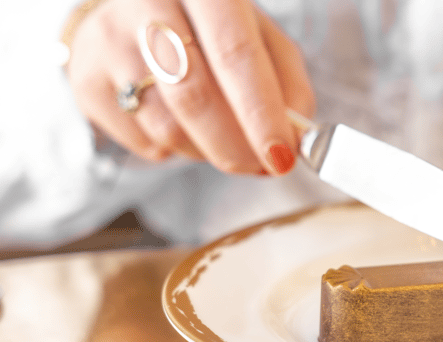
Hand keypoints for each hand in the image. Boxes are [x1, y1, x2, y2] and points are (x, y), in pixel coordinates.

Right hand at [66, 0, 313, 174]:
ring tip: (225, 140)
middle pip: (195, 96)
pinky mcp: (88, 83)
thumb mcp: (258, 36)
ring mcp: (108, 44)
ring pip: (169, 128)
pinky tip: (184, 125)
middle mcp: (147, 4)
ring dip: (210, 152)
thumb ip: (287, 82)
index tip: (282, 156)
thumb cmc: (208, 29)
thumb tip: (297, 136)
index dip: (261, 113)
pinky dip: (178, 151)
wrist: (129, 15)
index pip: (235, 55)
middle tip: (263, 167)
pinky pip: (146, 144)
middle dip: (237, 147)